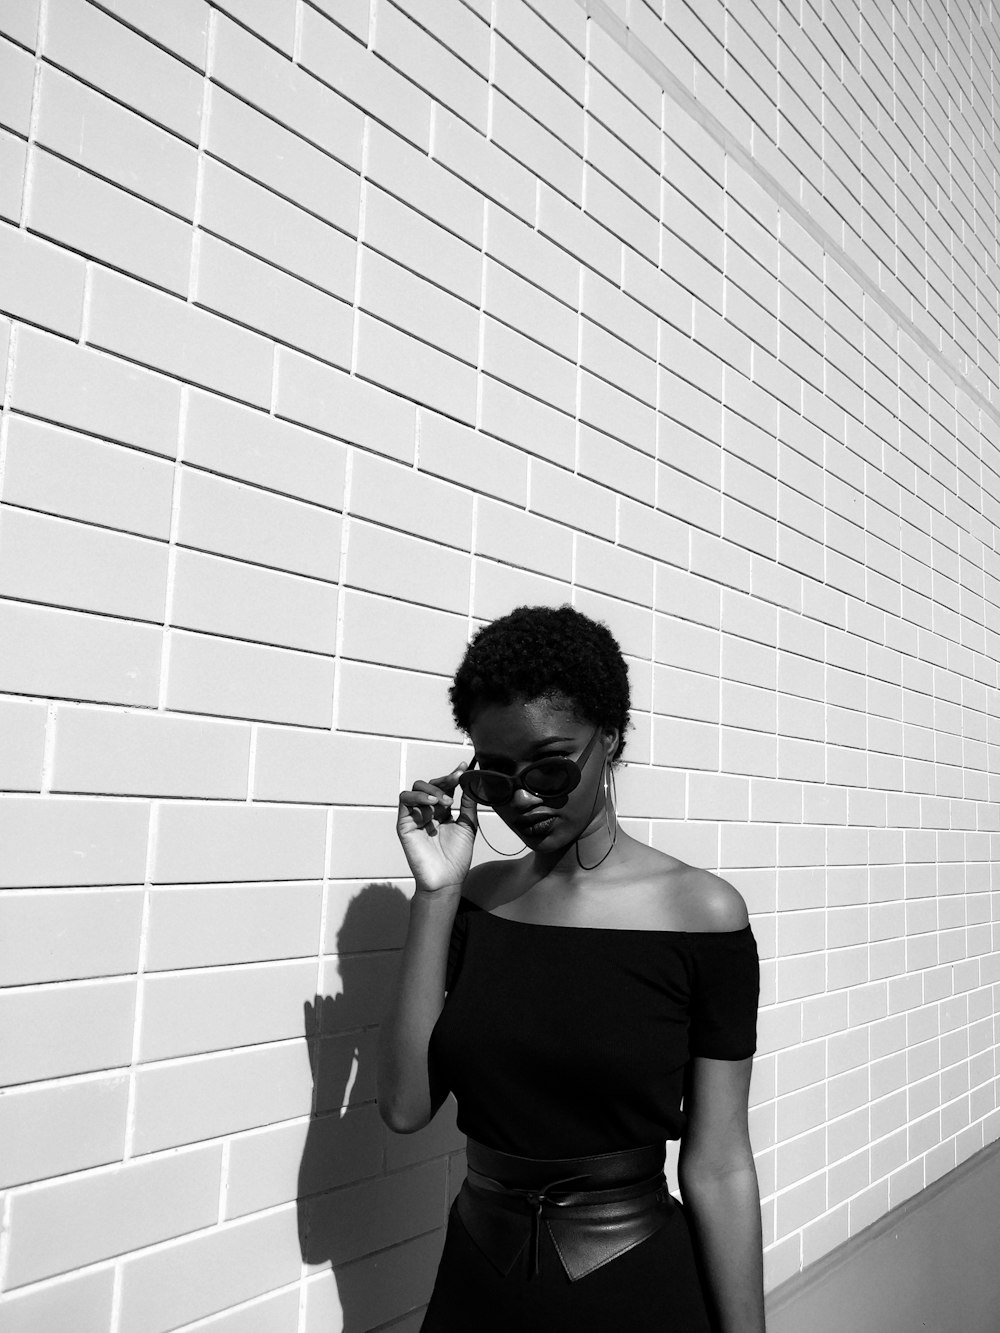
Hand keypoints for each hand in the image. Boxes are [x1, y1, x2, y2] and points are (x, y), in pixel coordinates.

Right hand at [397, 763, 477, 893]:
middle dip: (444, 780)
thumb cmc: (457, 857)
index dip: (453, 776)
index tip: (464, 767)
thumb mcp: (468, 825)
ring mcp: (415, 817)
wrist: (447, 879)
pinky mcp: (404, 824)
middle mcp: (427, 811)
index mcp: (442, 812)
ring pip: (416, 789)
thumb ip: (468, 804)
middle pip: (430, 785)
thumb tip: (471, 782)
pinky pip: (405, 801)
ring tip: (445, 801)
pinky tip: (432, 803)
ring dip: (431, 789)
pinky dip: (418, 797)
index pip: (445, 787)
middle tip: (456, 780)